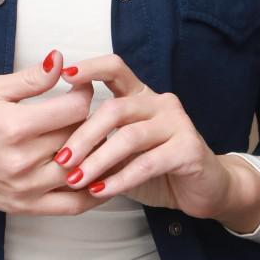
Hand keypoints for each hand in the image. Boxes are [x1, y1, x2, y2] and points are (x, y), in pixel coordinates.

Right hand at [0, 48, 101, 214]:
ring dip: (95, 152)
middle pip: (80, 138)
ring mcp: (26, 188)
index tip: (81, 85)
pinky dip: (94, 193)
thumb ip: (31, 78)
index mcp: (14, 126)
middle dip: (90, 119)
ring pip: (82, 170)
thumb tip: (60, 59)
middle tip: (87, 108)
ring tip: (97, 136)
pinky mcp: (25, 206)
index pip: (74, 109)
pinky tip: (103, 177)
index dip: (84, 93)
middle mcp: (22, 161)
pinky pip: (72, 206)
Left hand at [53, 53, 236, 218]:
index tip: (63, 75)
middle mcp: (159, 102)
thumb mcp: (122, 152)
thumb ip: (99, 141)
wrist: (204, 189)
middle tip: (61, 158)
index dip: (90, 68)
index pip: (115, 68)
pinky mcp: (188, 149)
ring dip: (98, 160)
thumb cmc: (157, 167)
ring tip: (76, 179)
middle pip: (115, 108)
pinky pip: (147, 163)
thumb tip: (56, 145)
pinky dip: (120, 179)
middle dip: (83, 135)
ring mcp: (176, 123)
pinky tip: (101, 191)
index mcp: (141, 95)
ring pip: (129, 136)